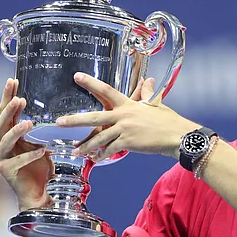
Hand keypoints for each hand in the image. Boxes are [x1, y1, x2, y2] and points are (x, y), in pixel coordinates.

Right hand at [0, 78, 53, 209]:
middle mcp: (0, 145)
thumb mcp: (39, 142)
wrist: (38, 193)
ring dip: (16, 131)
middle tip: (18, 98)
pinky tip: (42, 150)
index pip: (5, 112)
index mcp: (7, 135)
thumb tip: (50, 108)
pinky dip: (30, 155)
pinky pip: (17, 161)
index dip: (7, 96)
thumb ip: (37, 129)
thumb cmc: (39, 167)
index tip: (13, 81)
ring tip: (29, 123)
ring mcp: (1, 159)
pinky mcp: (6, 172)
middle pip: (1, 123)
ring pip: (5, 141)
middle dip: (9, 109)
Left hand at [55, 73, 199, 160]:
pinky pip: (110, 149)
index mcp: (128, 104)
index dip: (91, 83)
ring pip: (99, 137)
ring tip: (75, 150)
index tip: (77, 77)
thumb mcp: (157, 105)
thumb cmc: (168, 121)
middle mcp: (123, 115)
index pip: (106, 90)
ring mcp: (125, 129)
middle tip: (59, 122)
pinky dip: (102, 155)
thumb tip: (149, 81)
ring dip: (86, 145)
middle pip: (94, 116)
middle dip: (75, 120)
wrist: (177, 136)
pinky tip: (95, 159)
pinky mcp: (128, 143)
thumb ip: (148, 94)